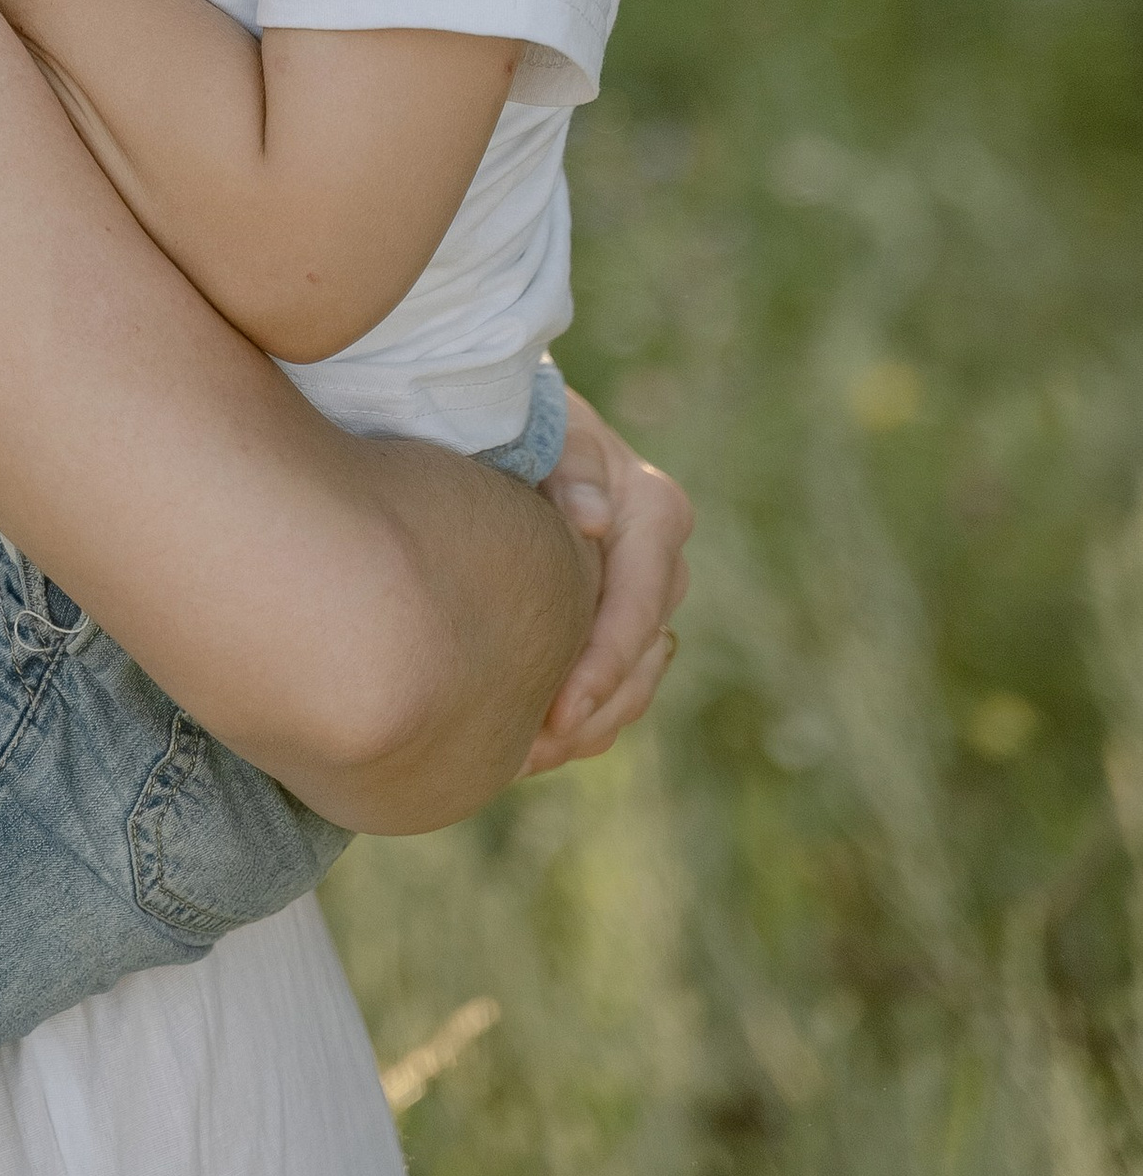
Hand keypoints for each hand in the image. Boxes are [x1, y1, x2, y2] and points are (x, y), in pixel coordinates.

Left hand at [518, 385, 691, 773]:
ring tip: (526, 758)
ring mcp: (644, 595)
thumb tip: (594, 521)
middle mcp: (661, 560)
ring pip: (636, 681)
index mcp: (655, 511)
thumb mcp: (546, 427)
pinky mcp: (617, 618)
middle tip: (531, 751)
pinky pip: (617, 685)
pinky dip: (584, 718)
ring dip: (591, 724)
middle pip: (642, 657)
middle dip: (593, 708)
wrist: (514, 423)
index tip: (557, 711)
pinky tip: (531, 744)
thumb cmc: (524, 417)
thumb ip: (569, 466)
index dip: (602, 664)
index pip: (637, 606)